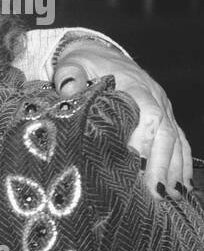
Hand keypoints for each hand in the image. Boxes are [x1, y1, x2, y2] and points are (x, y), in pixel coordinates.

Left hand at [53, 41, 193, 195]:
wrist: (99, 53)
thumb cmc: (84, 63)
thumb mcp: (72, 64)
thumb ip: (68, 75)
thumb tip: (67, 88)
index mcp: (134, 87)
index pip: (147, 116)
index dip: (145, 142)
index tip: (138, 167)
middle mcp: (155, 98)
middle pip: (165, 133)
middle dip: (162, 165)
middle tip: (155, 194)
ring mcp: (163, 107)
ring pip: (176, 140)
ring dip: (175, 169)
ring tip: (171, 197)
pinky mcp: (164, 116)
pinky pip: (180, 141)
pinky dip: (182, 163)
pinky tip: (181, 187)